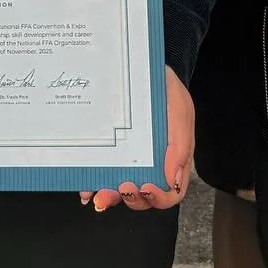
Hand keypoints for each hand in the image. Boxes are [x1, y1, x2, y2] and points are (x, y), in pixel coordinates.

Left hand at [81, 67, 192, 211]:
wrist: (143, 68)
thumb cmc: (166, 90)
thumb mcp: (180, 110)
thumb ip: (181, 144)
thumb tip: (171, 180)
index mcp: (174, 160)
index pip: (171, 192)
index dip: (159, 198)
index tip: (147, 186)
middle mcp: (151, 164)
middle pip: (143, 197)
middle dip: (132, 199)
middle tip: (123, 187)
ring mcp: (129, 159)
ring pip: (120, 190)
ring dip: (110, 197)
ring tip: (99, 194)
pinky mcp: (110, 151)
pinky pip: (101, 172)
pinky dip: (92, 183)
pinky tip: (86, 186)